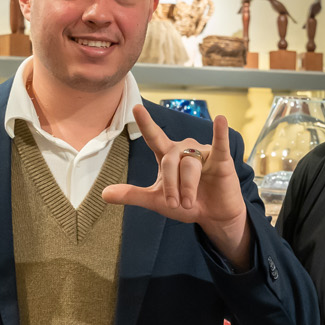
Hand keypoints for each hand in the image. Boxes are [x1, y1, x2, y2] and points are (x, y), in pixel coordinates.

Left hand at [100, 105, 251, 268]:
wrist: (212, 216)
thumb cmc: (186, 204)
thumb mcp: (156, 200)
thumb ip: (132, 195)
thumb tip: (104, 194)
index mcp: (167, 155)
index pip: (153, 136)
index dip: (145, 123)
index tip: (136, 108)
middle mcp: (184, 149)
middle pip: (170, 162)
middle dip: (171, 186)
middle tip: (175, 204)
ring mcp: (202, 153)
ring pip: (189, 166)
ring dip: (188, 188)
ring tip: (190, 203)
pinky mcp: (221, 160)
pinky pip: (219, 145)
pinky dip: (220, 133)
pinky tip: (221, 120)